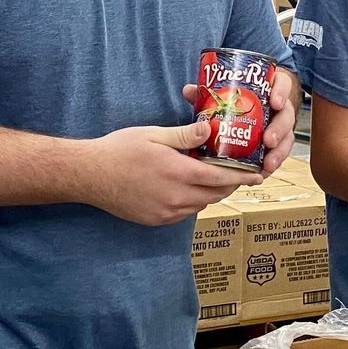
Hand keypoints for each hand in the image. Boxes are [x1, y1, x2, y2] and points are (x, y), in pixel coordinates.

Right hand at [88, 121, 261, 225]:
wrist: (89, 175)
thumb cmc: (119, 150)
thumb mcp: (153, 134)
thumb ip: (184, 135)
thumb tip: (210, 129)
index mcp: (178, 173)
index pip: (220, 179)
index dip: (242, 177)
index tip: (257, 174)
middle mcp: (175, 197)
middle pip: (214, 194)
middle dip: (230, 185)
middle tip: (240, 174)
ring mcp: (165, 212)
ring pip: (200, 205)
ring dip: (212, 193)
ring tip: (217, 179)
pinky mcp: (156, 220)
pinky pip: (184, 212)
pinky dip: (194, 201)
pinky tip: (190, 189)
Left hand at [182, 67, 301, 177]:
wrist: (245, 109)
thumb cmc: (236, 97)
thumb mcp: (225, 92)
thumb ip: (210, 92)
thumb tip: (189, 90)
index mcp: (270, 87)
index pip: (282, 84)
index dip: (281, 92)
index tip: (274, 102)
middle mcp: (279, 107)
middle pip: (287, 115)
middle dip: (279, 129)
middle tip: (268, 140)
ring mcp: (280, 126)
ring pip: (286, 138)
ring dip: (279, 151)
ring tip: (268, 163)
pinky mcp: (278, 143)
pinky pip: (280, 154)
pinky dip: (272, 164)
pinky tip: (264, 172)